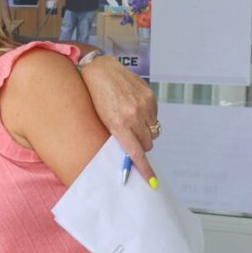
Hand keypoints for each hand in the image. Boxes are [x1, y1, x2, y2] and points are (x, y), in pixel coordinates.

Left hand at [80, 55, 157, 181]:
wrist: (99, 69)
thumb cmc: (96, 97)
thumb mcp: (102, 119)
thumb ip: (118, 134)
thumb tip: (131, 150)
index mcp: (118, 124)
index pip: (137, 153)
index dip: (145, 169)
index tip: (152, 182)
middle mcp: (133, 115)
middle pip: (148, 144)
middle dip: (142, 145)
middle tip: (132, 138)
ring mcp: (144, 105)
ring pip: (154, 132)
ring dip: (146, 132)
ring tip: (132, 121)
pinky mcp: (150, 96)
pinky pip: (155, 116)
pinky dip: (148, 117)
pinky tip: (135, 108)